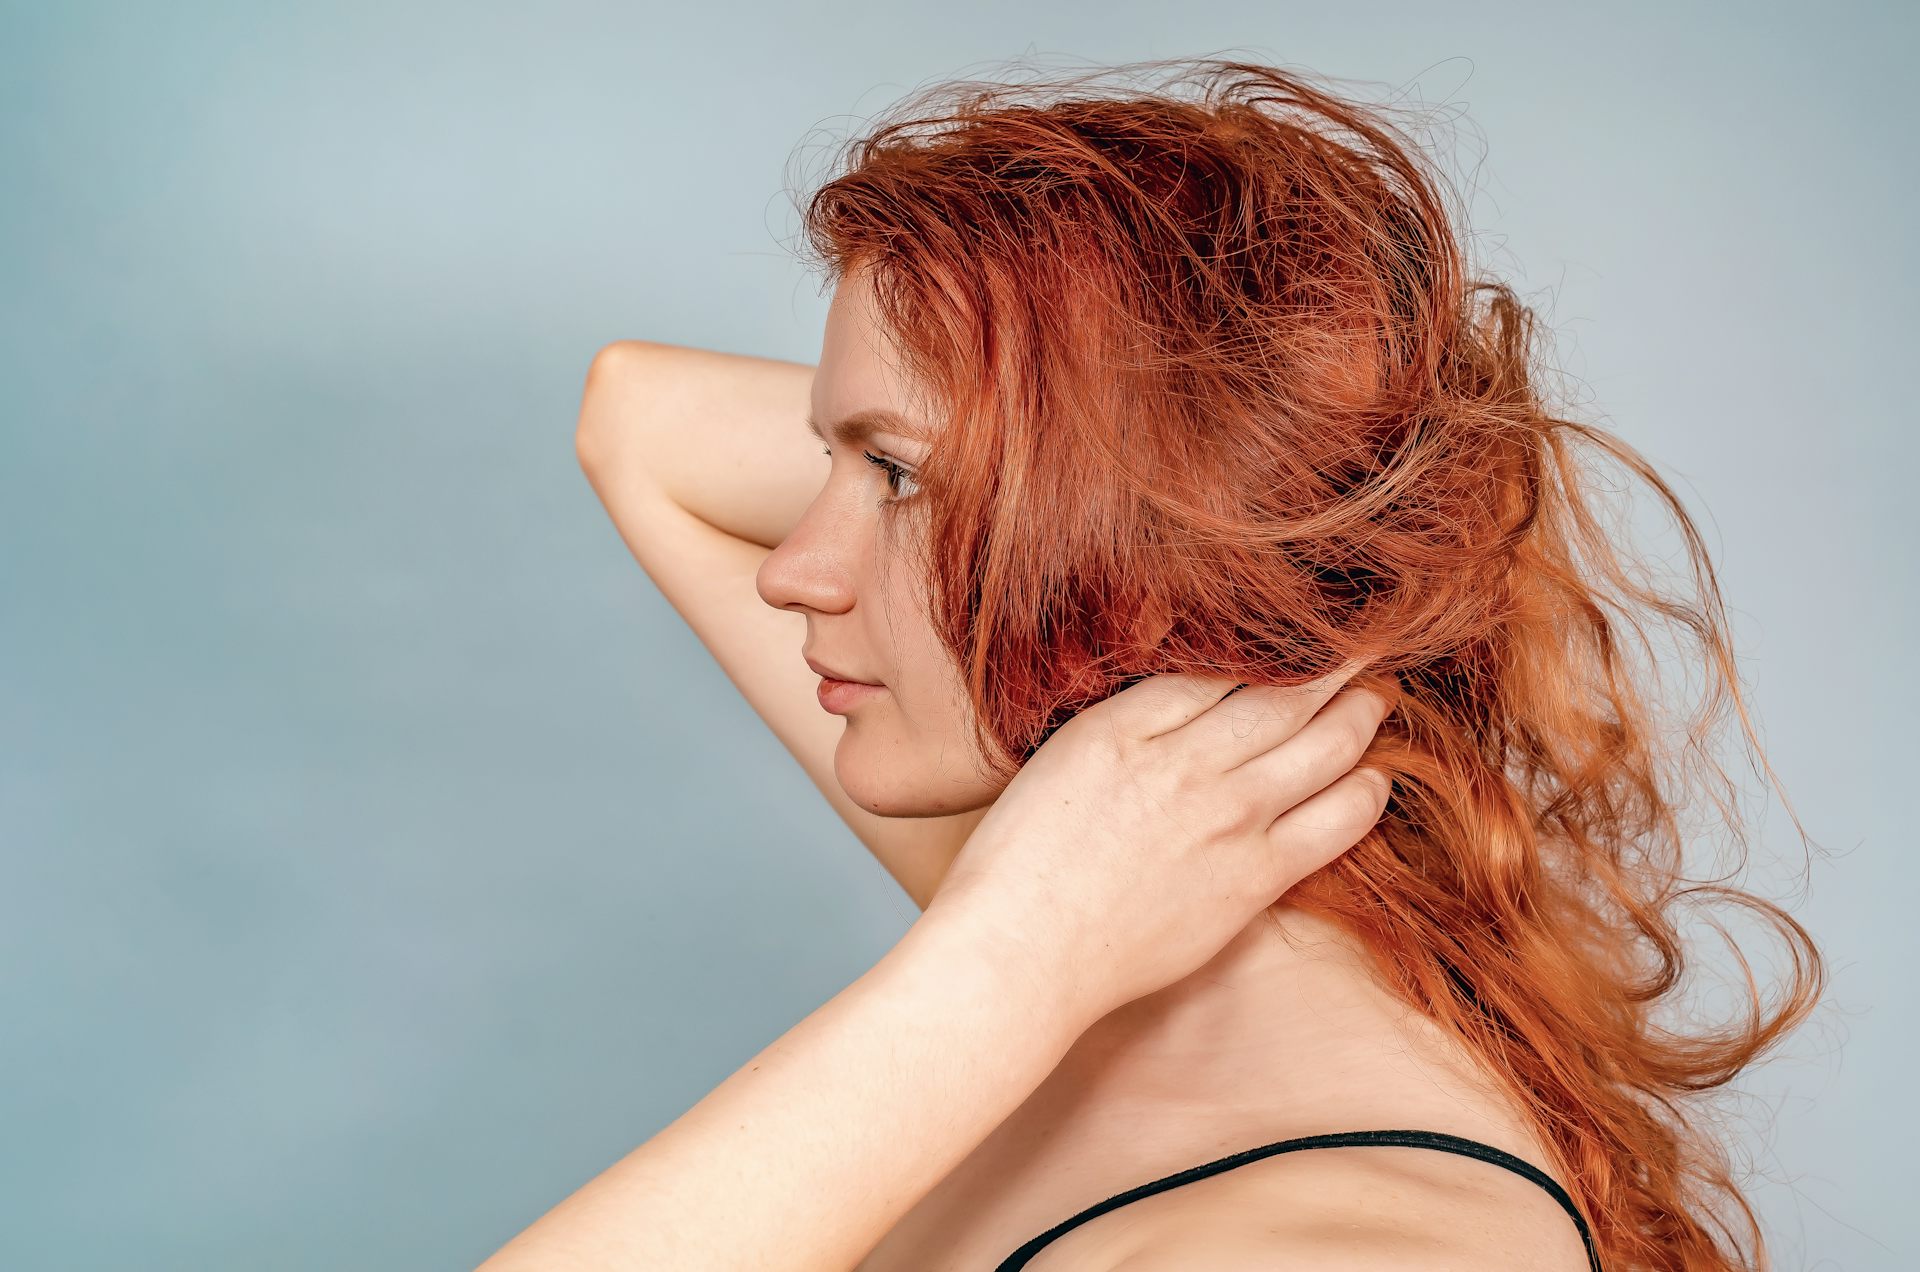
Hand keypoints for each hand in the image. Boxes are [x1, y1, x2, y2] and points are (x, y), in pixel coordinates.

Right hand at [922, 662, 1395, 1027]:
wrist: (1024, 950)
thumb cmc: (1024, 858)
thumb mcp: (1067, 755)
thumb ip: (1133, 713)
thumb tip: (1195, 683)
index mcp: (1129, 721)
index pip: (1221, 661)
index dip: (1269, 639)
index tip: (1298, 629)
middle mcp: (1186, 759)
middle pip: (1285, 693)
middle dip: (1335, 663)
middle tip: (1367, 643)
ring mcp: (1227, 819)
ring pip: (1324, 745)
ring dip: (1360, 714)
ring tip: (1376, 699)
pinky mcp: (1252, 877)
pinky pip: (1335, 822)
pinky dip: (1365, 790)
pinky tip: (1375, 777)